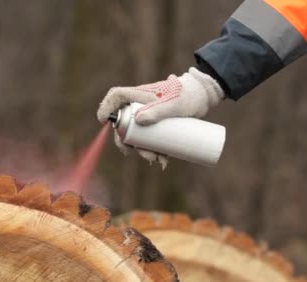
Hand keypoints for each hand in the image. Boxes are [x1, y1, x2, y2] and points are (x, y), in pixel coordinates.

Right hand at [97, 67, 223, 168]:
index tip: (103, 121)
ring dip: (144, 152)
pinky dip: (153, 151)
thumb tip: (138, 120)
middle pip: (124, 125)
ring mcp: (148, 116)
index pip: (117, 96)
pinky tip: (163, 160)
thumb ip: (159, 110)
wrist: (204, 97)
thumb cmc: (189, 95)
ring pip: (137, 136)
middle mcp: (140, 106)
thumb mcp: (176, 104)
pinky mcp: (156, 125)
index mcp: (140, 95)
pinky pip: (149, 140)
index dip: (106, 107)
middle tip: (146, 156)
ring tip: (161, 160)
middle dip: (129, 144)